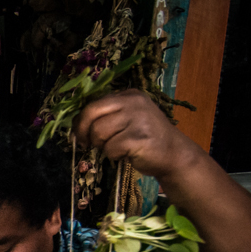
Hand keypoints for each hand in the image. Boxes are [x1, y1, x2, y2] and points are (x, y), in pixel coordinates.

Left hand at [72, 89, 200, 179]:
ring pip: (99, 133)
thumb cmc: (145, 138)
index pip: (93, 104)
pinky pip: (111, 148)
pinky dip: (114, 155)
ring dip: (103, 145)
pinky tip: (127, 154)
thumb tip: (76, 125)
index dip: (81, 121)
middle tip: (88, 144)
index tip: (81, 134)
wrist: (174, 153)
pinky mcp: (139, 138)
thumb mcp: (128, 119)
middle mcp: (133, 103)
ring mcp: (137, 119)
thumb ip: (107, 116)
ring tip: (117, 147)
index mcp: (129, 95)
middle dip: (85, 132)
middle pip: (91, 114)